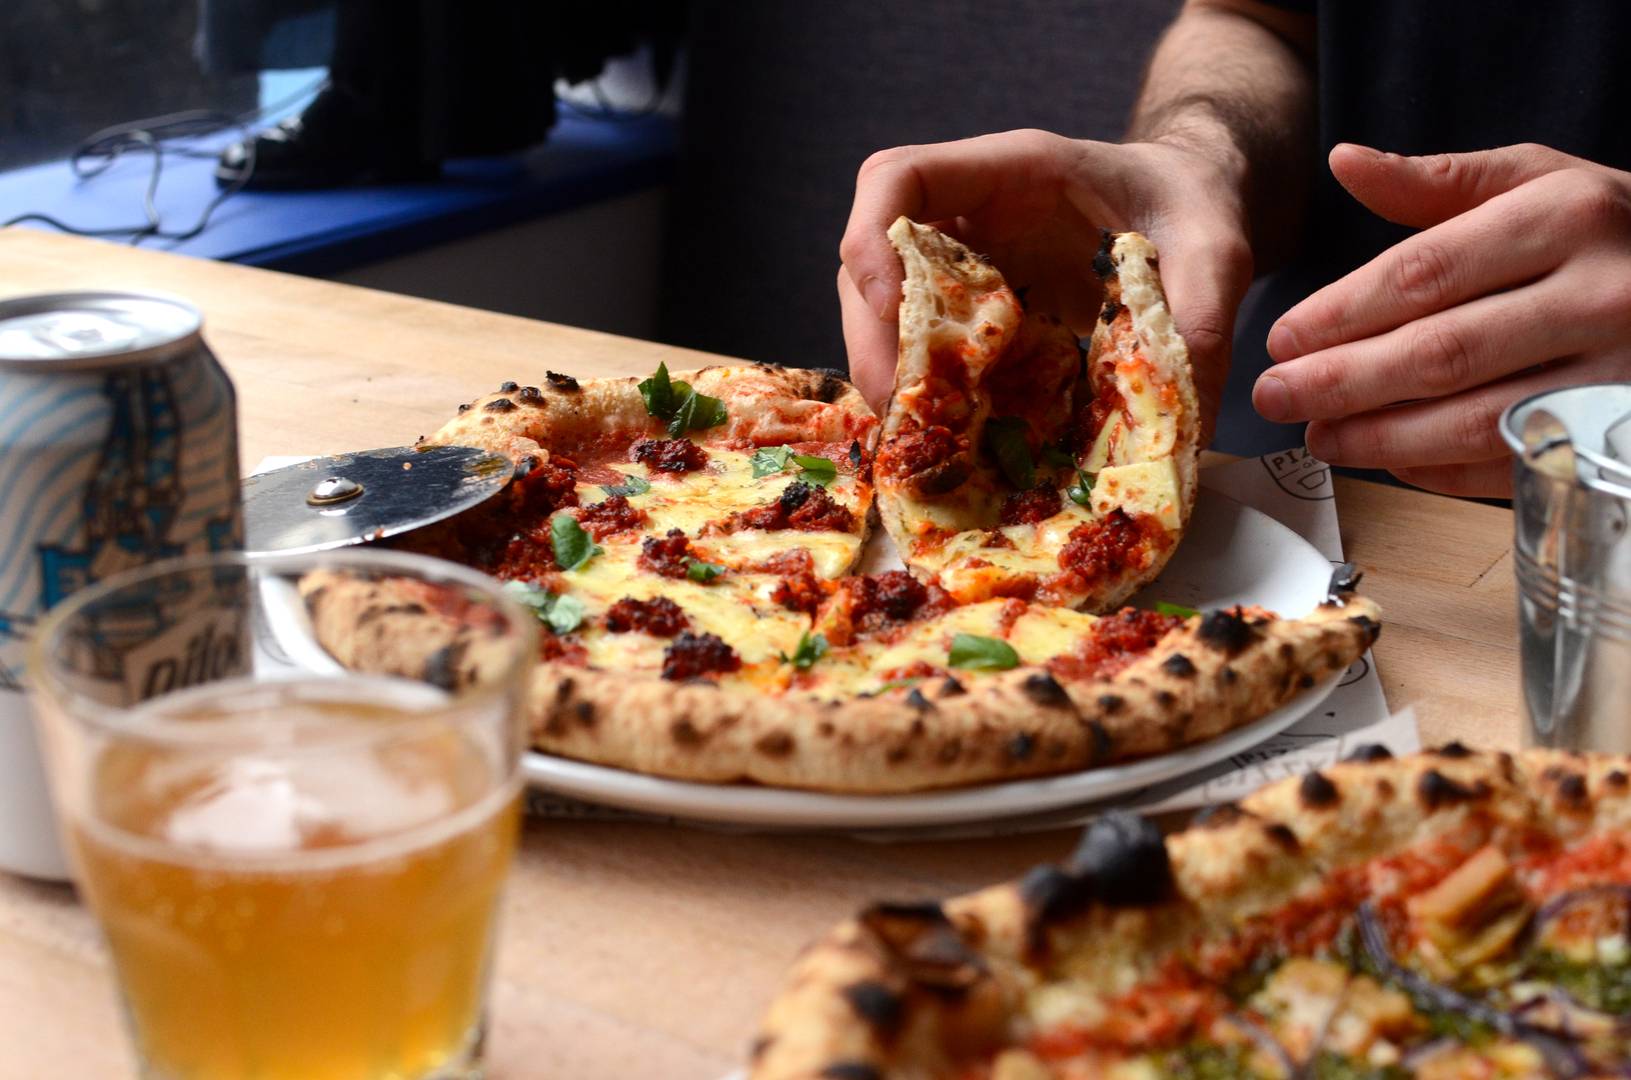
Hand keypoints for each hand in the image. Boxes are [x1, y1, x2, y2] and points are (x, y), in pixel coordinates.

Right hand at [838, 129, 1253, 439]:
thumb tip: (1183, 422)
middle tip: (900, 412)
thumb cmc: (1193, 207)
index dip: (871, 239)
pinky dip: (930, 397)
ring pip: (884, 313)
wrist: (1195, 210)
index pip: (899, 178)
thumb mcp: (1216, 251)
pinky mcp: (976, 316)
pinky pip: (927, 351)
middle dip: (871, 338)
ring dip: (891, 376)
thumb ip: (1203, 318)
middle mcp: (971, 217)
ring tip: (922, 439)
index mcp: (1014, 173)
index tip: (890, 304)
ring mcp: (965, 267)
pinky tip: (955, 442)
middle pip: (871, 261)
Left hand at [1255, 143, 1630, 496]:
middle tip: (1277, 396)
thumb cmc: (1609, 234)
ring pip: (1471, 420)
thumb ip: (1438, 183)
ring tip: (1319, 435)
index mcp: (1567, 219)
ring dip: (1378, 436)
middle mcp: (1598, 296)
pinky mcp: (1616, 435)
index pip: (1426, 274)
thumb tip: (1344, 162)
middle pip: (1439, 353)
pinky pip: (1509, 465)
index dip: (1342, 313)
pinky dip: (1438, 468)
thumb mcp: (1539, 182)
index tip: (1284, 339)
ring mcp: (1614, 374)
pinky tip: (1388, 456)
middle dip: (1341, 382)